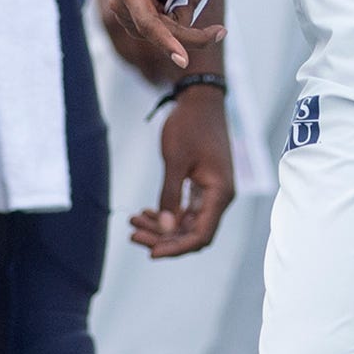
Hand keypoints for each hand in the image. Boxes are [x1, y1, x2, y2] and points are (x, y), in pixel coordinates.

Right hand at [107, 0, 226, 70]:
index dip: (166, 42)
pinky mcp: (142, 25)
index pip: (147, 22)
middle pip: (161, 34)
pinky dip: (182, 19)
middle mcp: (123, 6)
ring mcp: (131, 18)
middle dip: (191, 33)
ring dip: (186, 18)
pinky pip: (168, 33)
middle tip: (220, 31)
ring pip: (167, 35)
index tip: (183, 60)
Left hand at [131, 89, 234, 256]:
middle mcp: (219, 197)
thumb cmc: (190, 125)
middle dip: (163, 238)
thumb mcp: (175, 159)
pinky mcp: (202, 187)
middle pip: (192, 233)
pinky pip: (185, 211)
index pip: (201, 235)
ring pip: (186, 224)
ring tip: (133, 223)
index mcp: (219, 193)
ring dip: (161, 227)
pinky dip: (166, 214)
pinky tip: (145, 213)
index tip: (151, 252)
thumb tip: (166, 229)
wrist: (200, 100)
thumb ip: (170, 195)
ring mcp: (211, 193)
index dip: (176, 248)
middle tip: (133, 235)